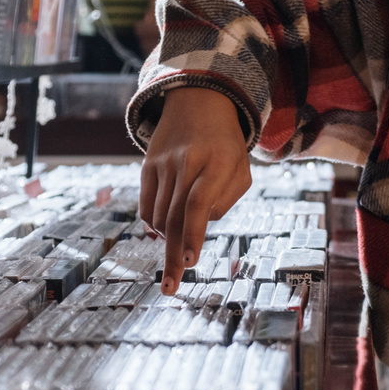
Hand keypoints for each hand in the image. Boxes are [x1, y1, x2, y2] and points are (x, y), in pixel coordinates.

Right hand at [139, 87, 252, 294]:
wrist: (199, 101)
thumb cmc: (226, 145)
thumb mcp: (241, 170)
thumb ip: (226, 200)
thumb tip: (199, 226)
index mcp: (216, 163)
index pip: (199, 205)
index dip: (193, 235)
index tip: (189, 262)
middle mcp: (186, 162)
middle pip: (175, 217)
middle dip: (173, 257)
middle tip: (170, 288)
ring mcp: (163, 163)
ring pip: (159, 214)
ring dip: (167, 241)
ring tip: (176, 256)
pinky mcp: (148, 164)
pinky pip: (147, 205)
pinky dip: (154, 225)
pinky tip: (163, 233)